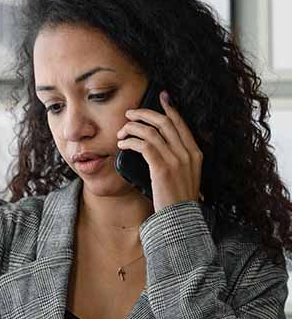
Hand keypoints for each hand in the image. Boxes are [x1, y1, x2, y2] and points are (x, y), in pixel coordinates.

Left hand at [116, 90, 203, 212]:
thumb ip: (179, 160)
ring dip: (133, 128)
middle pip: (165, 122)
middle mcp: (188, 153)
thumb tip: (159, 146)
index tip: (160, 97)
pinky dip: (131, 141)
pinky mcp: (162, 168)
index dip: (169, 108)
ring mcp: (176, 160)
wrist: (180, 220)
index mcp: (196, 153)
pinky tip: (123, 144)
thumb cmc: (179, 201)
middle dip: (145, 114)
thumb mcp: (186, 177)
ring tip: (122, 131)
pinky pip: (144, 145)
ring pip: (152, 131)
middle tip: (130, 113)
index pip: (181, 123)